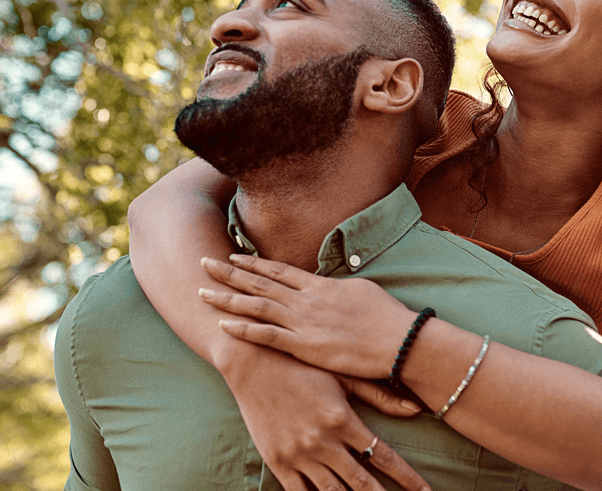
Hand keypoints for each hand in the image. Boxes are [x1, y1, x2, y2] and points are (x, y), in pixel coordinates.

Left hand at [199, 254, 417, 379]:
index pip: (278, 270)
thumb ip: (337, 288)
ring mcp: (303, 322)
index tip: (232, 256)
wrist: (399, 340)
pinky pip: (266, 336)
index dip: (252, 263)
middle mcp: (306, 299)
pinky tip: (222, 326)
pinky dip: (243, 331)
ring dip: (227, 298)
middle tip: (203, 262)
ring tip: (202, 291)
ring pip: (256, 306)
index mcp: (319, 285)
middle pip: (259, 283)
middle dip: (228, 272)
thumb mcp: (360, 291)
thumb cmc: (386, 317)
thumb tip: (329, 285)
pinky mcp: (304, 346)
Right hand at [224, 348, 430, 490]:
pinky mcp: (276, 461)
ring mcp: (298, 454)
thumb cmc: (302, 364)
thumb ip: (379, 395)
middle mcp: (322, 441)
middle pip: (362, 484)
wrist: (252, 361)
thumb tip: (416, 409)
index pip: (384, 458)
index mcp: (342, 420)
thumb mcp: (343, 375)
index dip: (408, 479)